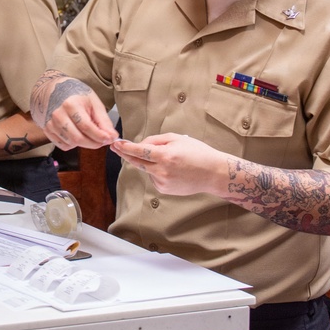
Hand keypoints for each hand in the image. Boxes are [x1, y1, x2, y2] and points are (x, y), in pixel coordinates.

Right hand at [34, 75, 116, 149]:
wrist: (52, 90)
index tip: (109, 139)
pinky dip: (73, 144)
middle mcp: (58, 115)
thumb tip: (112, 137)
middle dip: (94, 143)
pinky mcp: (47, 130)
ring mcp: (50, 123)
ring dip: (84, 144)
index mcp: (71, 105)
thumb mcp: (93, 102)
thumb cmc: (75, 94)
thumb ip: (103, 120)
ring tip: (89, 135)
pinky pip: (63, 145)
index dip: (100, 136)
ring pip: (71, 143)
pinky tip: (76, 134)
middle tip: (102, 141)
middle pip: (78, 138)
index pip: (87, 127)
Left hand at [111, 133, 226, 195]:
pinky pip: (154, 177)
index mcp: (166, 156)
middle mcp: (162, 171)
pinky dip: (156, 171)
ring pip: (146, 169)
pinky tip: (172, 170)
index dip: (125, 147)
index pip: (140, 151)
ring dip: (148, 163)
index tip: (116, 144)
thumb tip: (141, 145)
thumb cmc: (198, 153)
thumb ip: (156, 140)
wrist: (213, 173)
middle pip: (137, 162)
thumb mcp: (177, 139)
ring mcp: (163, 182)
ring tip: (169, 159)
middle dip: (126, 154)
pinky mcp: (165, 189)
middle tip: (117, 148)